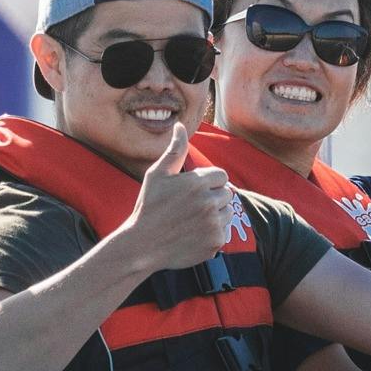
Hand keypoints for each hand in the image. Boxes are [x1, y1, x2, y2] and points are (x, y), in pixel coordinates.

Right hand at [127, 118, 237, 269]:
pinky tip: (194, 234)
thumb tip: (180, 126)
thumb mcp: (157, 175)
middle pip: (227, 193)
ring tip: (192, 220)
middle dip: (213, 197)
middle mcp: (209, 202)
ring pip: (228, 213)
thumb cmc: (148, 206)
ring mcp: (214, 223)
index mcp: (198, 182)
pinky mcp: (216, 242)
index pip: (221, 176)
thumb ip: (174, 150)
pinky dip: (213, 233)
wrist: (142, 245)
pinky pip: (224, 232)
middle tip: (190, 207)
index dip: (208, 182)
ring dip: (216, 215)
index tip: (192, 191)